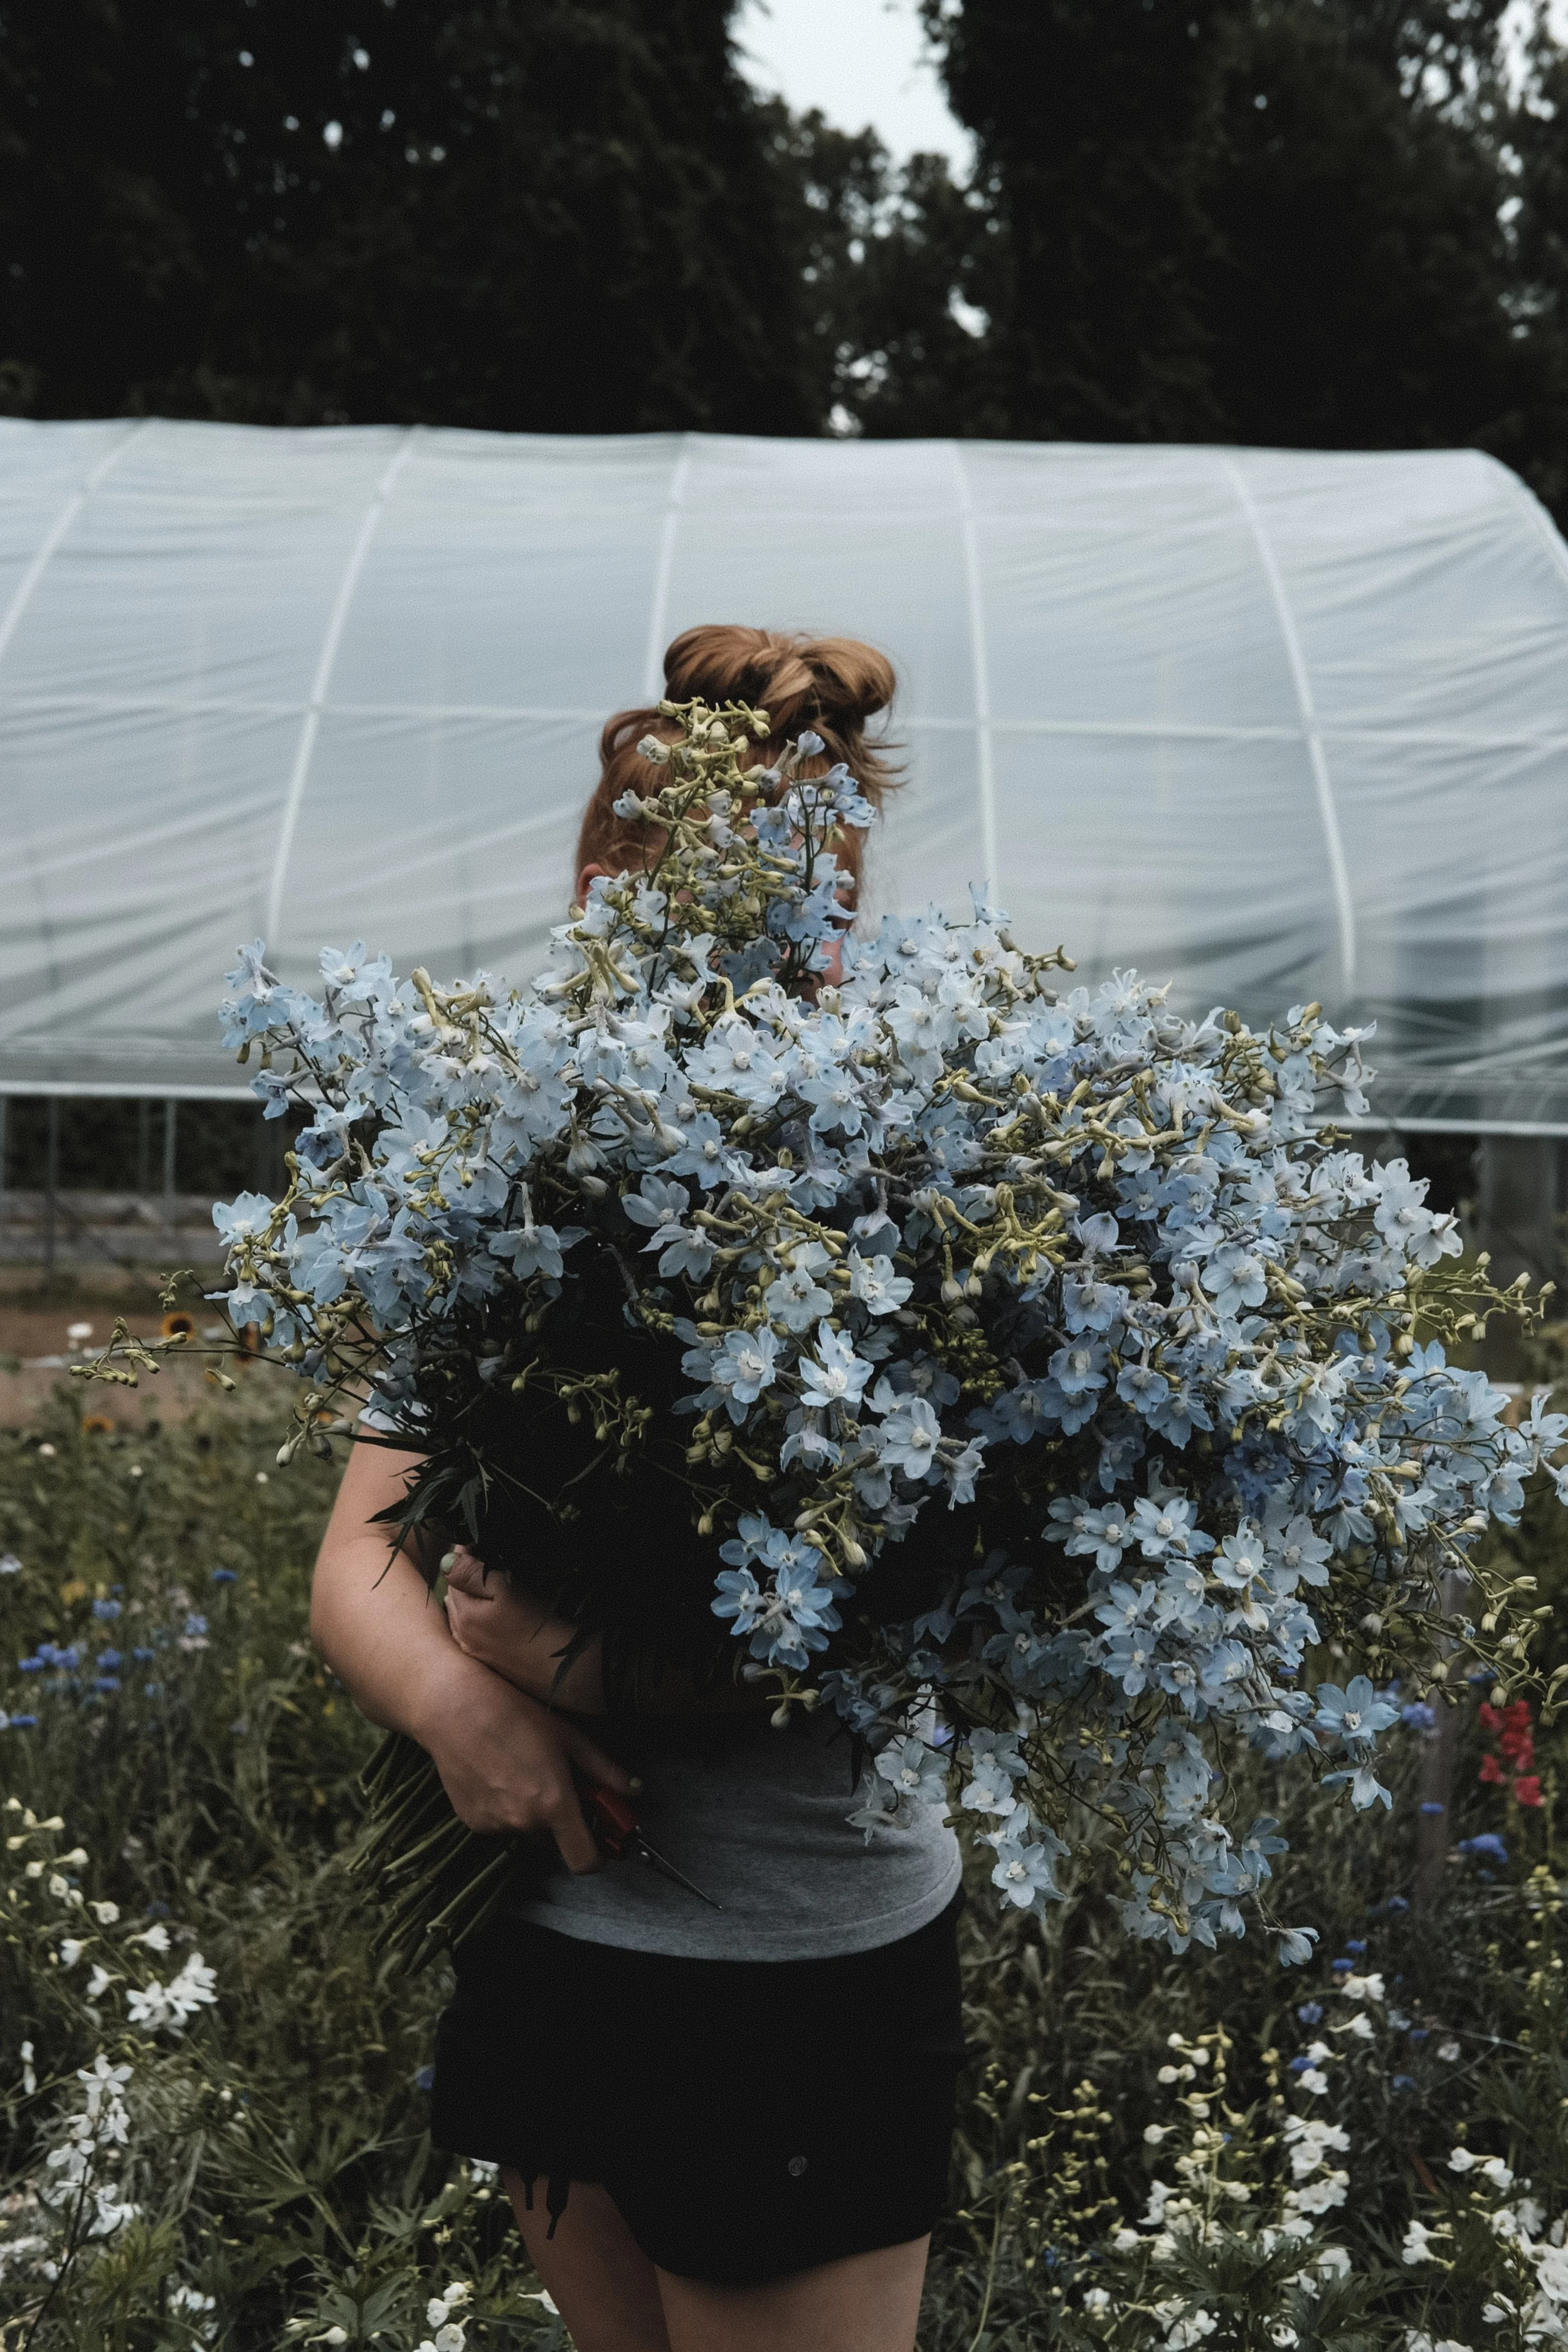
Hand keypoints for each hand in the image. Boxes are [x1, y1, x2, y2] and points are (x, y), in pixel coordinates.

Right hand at [410, 1647, 630, 1874]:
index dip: (599, 1856)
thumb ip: (605, 1770)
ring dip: (534, 1816)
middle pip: (557, 1844)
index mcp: (554, 1805)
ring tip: (524, 1772)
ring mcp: (495, 1826)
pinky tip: (499, 1775)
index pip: (585, 1861)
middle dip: (565, 1824)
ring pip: (528, 1832)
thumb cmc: (516, 1715)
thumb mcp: (570, 1737)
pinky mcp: (473, 1823)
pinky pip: (502, 1825)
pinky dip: (508, 1810)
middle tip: (560, 1787)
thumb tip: (634, 1790)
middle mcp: (524, 1824)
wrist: (454, 1710)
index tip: (603, 1840)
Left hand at [443, 1545, 601, 1708]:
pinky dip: (478, 1614)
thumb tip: (444, 1561)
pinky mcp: (494, 1663)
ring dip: (472, 1593)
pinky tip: (493, 1609)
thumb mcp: (509, 1593)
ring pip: (464, 1612)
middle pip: (457, 1593)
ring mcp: (478, 1652)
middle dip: (466, 1571)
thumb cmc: (545, 1627)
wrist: (576, 1673)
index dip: (466, 1550)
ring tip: (490, 1575)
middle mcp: (464, 1636)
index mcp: (464, 1615)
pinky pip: (475, 1630)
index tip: (481, 1535)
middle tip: (486, 1549)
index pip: (454, 1572)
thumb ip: (473, 1575)